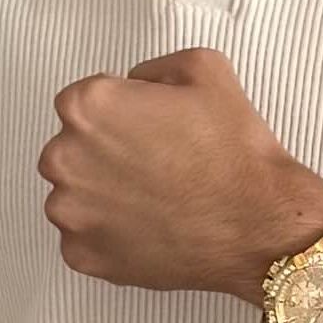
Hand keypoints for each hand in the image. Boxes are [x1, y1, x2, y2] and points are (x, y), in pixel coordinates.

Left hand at [39, 49, 322, 297]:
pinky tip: (149, 228)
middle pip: (71, 150)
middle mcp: (64, 157)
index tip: (148, 129)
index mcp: (87, 106)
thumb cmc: (233, 149)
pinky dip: (110, 235)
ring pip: (74, 196)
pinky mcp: (82, 256)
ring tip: (153, 200)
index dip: (120, 113)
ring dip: (103, 196)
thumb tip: (135, 83)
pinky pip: (84, 239)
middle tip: (154, 166)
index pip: (82, 102)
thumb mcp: (204, 67)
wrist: (258, 222)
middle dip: (105, 155)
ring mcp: (70, 213)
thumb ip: (152, 66)